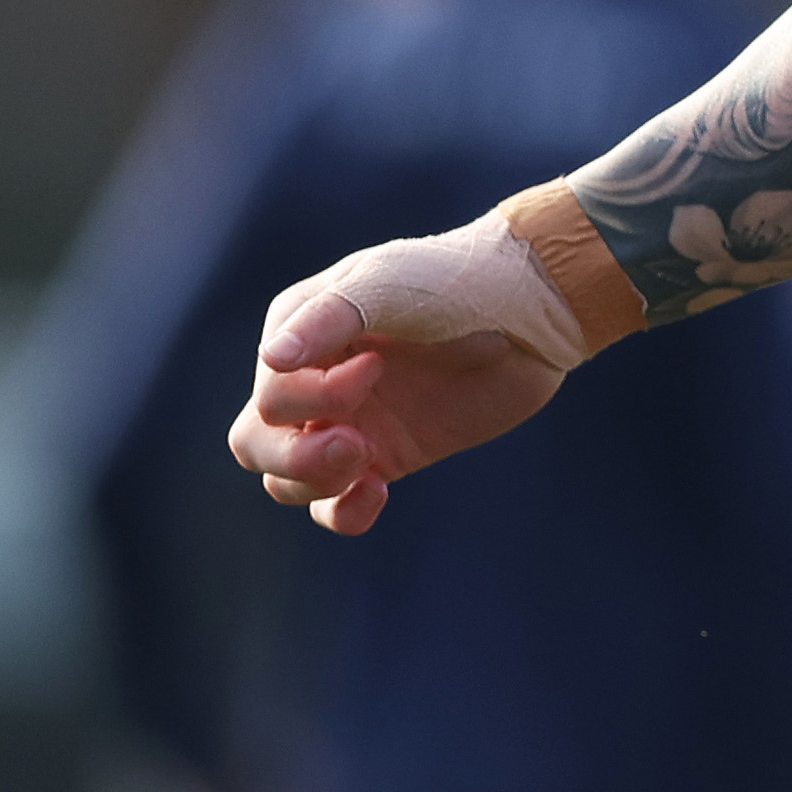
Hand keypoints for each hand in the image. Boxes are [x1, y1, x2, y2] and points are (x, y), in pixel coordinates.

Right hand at [226, 215, 586, 533]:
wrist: (534, 307)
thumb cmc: (458, 278)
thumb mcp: (390, 281)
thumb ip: (331, 318)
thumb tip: (271, 357)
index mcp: (301, 333)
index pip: (269, 395)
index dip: (314, 396)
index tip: (378, 365)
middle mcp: (315, 380)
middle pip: (256, 444)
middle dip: (294, 458)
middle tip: (357, 444)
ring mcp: (350, 420)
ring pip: (287, 480)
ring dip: (318, 484)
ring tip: (371, 461)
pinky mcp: (389, 453)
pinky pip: (338, 503)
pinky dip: (343, 513)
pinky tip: (377, 495)